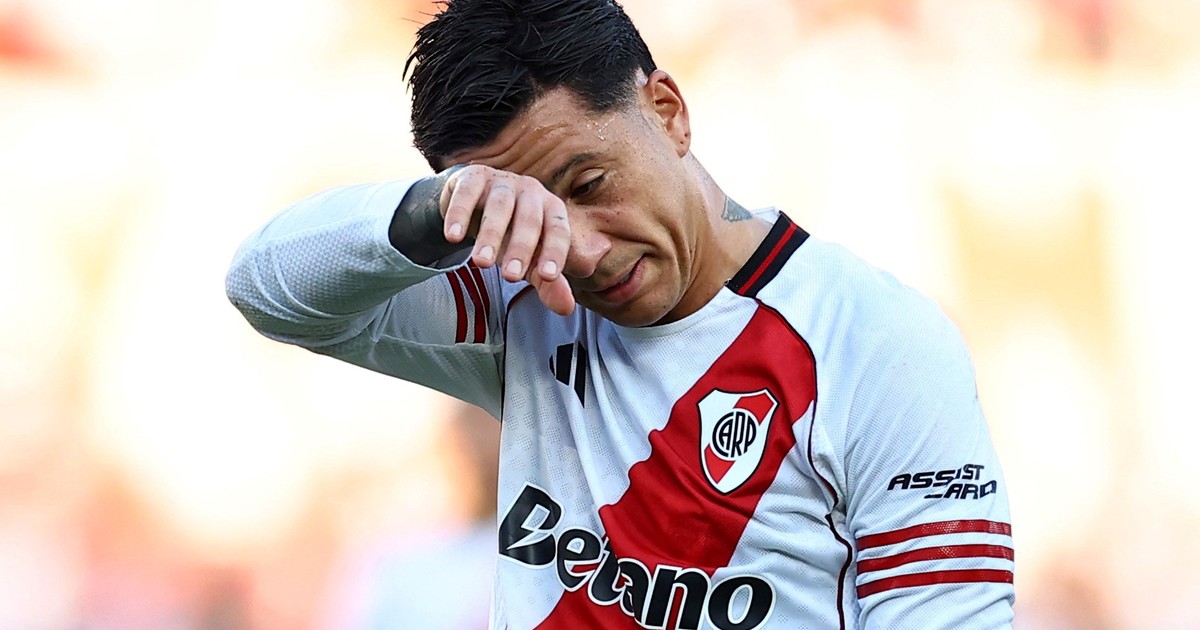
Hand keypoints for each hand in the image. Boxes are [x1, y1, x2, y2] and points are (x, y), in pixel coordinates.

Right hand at [439, 165, 574, 315]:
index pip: (558, 230)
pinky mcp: (473, 177)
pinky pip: (467, 193)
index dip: (555, 252)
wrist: (475, 202)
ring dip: (490, 235)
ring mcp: (502, 182)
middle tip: (510, 277)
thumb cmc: (510, 233)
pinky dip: (459, 214)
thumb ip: (546, 283)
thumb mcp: (529, 259)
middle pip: (529, 219)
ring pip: (499, 206)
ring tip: (481, 264)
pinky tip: (452, 237)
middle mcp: (531, 191)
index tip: (547, 277)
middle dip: (521, 249)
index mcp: (551, 209)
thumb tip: (567, 308)